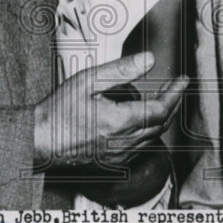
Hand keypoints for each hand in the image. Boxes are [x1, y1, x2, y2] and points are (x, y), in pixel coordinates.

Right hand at [33, 52, 186, 169]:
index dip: (175, 94)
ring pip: (153, 136)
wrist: (40, 141)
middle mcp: (123, 142)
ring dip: (163, 117)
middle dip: (173, 103)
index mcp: (119, 122)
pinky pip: (141, 146)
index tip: (182, 81)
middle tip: (176, 87)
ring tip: (164, 99)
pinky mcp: (114, 162)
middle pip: (162, 124)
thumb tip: (149, 60)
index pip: (161, 109)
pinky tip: (143, 119)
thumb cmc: (59, 111)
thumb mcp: (88, 80)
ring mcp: (119, 155)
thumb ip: (121, 70)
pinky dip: (149, 130)